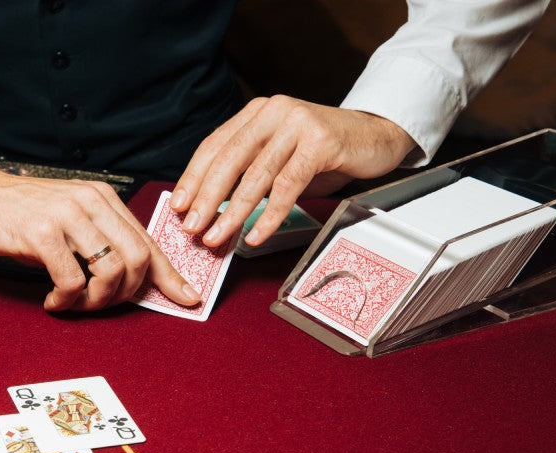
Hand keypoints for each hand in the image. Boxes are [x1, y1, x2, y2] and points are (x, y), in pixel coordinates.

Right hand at [0, 162, 200, 311]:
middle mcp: (91, 202)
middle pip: (137, 259)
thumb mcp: (70, 219)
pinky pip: (72, 280)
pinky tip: (53, 299)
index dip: (169, 275)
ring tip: (74, 303)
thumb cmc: (23, 213)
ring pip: (109, 271)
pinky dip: (66, 300)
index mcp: (104, 198)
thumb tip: (134, 279)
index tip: (186, 299)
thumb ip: (101, 239)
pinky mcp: (42, 233)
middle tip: (100, 304)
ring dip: (95, 301)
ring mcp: (67, 216)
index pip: (148, 241)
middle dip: (125, 294)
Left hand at [169, 96, 416, 247]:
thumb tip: (211, 206)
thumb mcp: (280, 154)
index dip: (193, 177)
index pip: (214, 145)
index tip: (178, 205)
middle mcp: (273, 112)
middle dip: (207, 198)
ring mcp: (298, 124)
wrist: (377, 135)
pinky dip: (269, 214)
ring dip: (233, 212)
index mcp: (256, 113)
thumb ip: (250, 170)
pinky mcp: (321, 142)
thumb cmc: (324, 151)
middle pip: (229, 160)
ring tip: (217, 237)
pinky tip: (256, 234)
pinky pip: (287, 185)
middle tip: (191, 228)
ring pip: (256, 175)